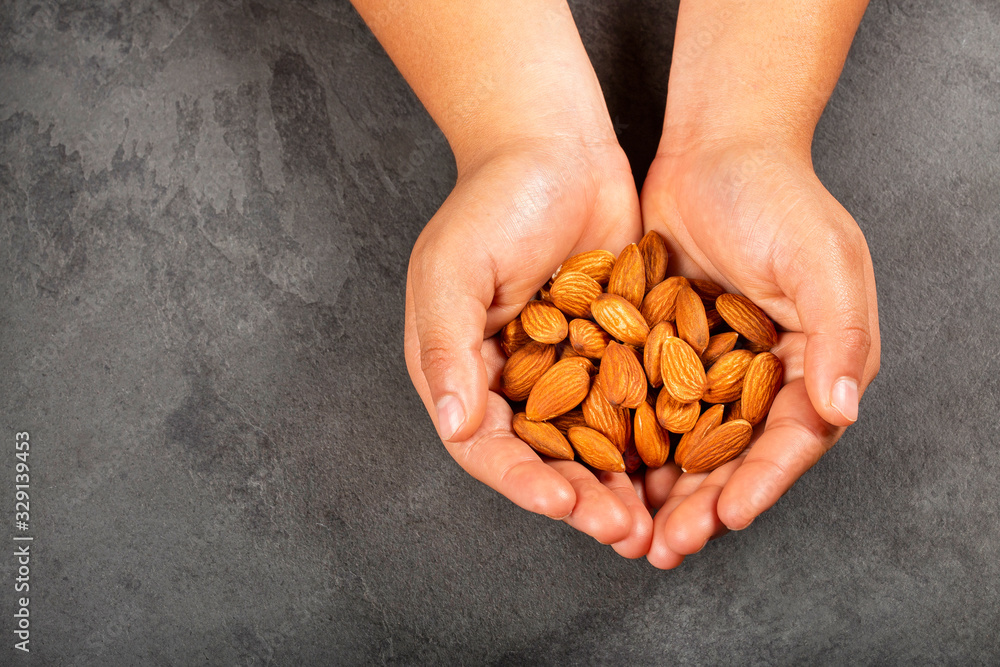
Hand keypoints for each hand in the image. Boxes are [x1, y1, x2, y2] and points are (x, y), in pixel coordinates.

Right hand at [403, 138, 654, 555]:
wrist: (557, 146)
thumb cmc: (490, 200)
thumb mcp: (453, 270)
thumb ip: (447, 347)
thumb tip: (453, 423)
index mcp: (464, 369)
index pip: (486, 445)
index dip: (522, 480)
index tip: (563, 504)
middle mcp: (512, 379)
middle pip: (545, 457)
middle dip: (582, 497)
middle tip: (623, 530)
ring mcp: (565, 366)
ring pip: (594, 441)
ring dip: (621, 481)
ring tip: (655, 519)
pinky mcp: (613, 348)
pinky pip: (632, 402)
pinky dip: (653, 435)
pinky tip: (683, 462)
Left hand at [640, 141, 880, 568]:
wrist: (715, 148)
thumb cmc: (779, 196)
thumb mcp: (822, 258)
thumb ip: (841, 333)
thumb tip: (844, 409)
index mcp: (817, 362)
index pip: (793, 439)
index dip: (762, 482)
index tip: (726, 516)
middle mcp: (765, 374)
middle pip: (735, 455)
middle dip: (703, 503)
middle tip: (666, 545)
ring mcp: (712, 364)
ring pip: (686, 441)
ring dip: (661, 487)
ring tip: (631, 529)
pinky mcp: (665, 348)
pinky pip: (646, 405)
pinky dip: (629, 439)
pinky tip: (602, 470)